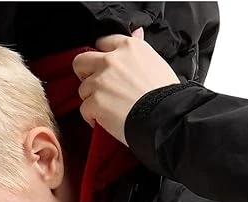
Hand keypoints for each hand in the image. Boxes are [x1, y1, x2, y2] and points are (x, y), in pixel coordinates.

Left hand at [72, 26, 180, 145]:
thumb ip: (140, 48)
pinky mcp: (94, 102)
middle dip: (86, 73)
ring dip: (92, 99)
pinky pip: (84, 110)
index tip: (105, 68)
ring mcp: (100, 81)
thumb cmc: (165, 95)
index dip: (102, 56)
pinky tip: (105, 122)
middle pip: (82, 61)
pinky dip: (92, 118)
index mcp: (127, 47)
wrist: (165, 118)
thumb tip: (137, 32)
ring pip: (83, 88)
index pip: (103, 42)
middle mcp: (111, 60)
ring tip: (108, 109)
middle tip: (96, 86)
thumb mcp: (157, 63)